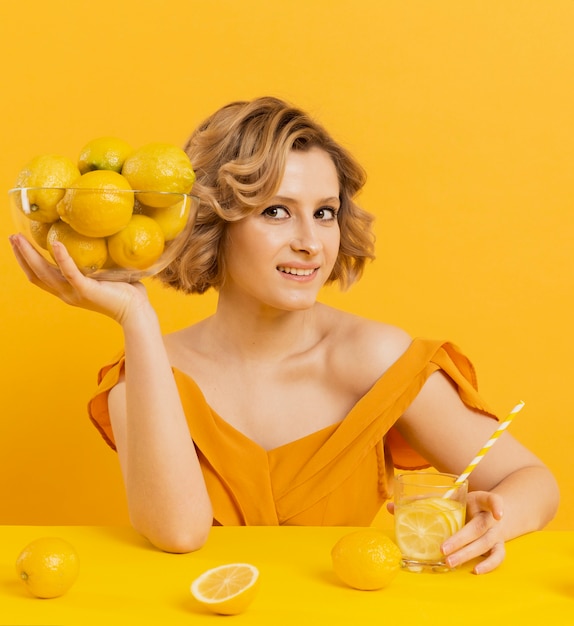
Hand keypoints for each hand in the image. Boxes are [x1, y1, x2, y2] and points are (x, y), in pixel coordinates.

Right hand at [9, 233, 148, 324]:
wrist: (137, 311)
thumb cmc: (126, 293)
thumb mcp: (103, 276)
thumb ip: (95, 263)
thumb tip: (99, 240)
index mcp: (68, 290)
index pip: (39, 276)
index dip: (26, 261)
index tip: (18, 244)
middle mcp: (66, 293)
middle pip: (36, 274)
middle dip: (22, 255)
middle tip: (12, 236)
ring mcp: (74, 293)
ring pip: (45, 273)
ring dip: (30, 255)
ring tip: (20, 239)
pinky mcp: (87, 290)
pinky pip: (70, 273)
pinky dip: (62, 258)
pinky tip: (56, 244)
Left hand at [386, 490, 505, 573]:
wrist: (492, 515)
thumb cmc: (463, 506)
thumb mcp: (449, 499)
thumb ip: (422, 501)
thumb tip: (390, 506)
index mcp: (480, 501)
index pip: (493, 499)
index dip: (497, 505)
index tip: (498, 513)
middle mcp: (490, 518)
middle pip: (479, 528)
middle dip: (460, 539)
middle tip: (442, 549)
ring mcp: (496, 534)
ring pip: (485, 545)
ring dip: (467, 554)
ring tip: (448, 562)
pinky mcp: (498, 546)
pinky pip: (497, 557)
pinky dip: (488, 565)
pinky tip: (474, 570)